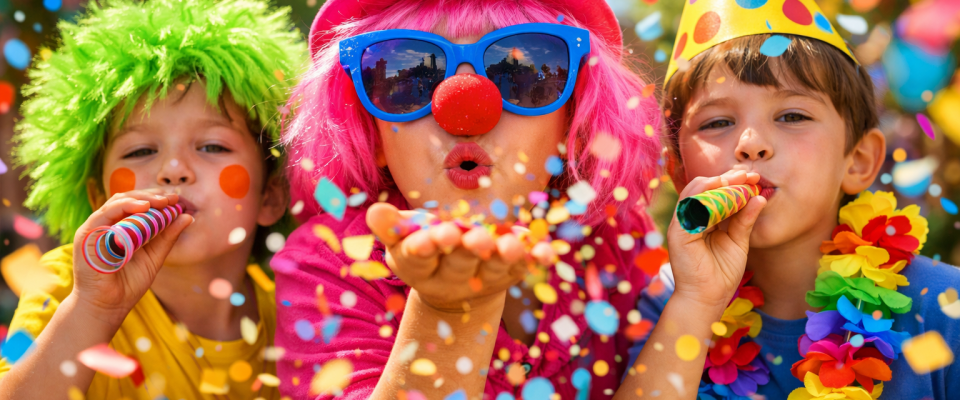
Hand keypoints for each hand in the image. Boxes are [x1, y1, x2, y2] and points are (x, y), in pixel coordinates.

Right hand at [72, 190, 192, 321]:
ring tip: (162, 201)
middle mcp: (107, 225)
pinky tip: (145, 207)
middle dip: (152, 196)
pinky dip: (126, 207)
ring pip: (118, 202)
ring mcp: (96, 228)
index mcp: (121, 228)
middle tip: (172, 197)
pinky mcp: (87, 235)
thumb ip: (168, 237)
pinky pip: (106, 213)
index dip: (157, 199)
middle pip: (128, 199)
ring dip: (142, 198)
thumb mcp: (154, 257)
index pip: (138, 205)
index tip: (177, 199)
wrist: (107, 307)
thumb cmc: (128, 284)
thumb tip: (187, 216)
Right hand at [367, 203, 554, 311]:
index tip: (436, 236)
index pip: (421, 259)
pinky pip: (525, 268)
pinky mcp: (510, 275)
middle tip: (475, 238)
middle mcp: (453, 277)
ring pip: (494, 268)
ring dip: (504, 257)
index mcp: (420, 267)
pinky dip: (536, 259)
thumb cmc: (423, 249)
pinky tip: (545, 251)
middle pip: (460, 263)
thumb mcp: (401, 239)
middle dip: (468, 250)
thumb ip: (390, 226)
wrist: (454, 286)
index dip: (428, 248)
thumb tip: (374, 211)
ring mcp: (484, 278)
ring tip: (511, 246)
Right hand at [667, 171, 765, 307]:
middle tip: (749, 174)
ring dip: (717, 182)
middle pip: (704, 188)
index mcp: (703, 220)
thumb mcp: (738, 241)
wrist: (707, 298)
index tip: (755, 177)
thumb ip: (744, 220)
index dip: (734, 183)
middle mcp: (690, 219)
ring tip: (738, 179)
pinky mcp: (678, 232)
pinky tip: (725, 192)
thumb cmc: (722, 274)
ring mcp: (682, 224)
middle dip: (728, 178)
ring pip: (695, 192)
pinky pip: (690, 207)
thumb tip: (759, 196)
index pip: (716, 194)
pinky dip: (706, 195)